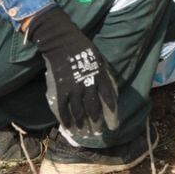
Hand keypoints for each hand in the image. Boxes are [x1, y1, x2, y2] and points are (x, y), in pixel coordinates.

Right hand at [29, 8, 118, 136]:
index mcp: (100, 76)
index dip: (112, 115)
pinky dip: (66, 119)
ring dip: (82, 124)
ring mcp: (73, 87)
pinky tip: (68, 127)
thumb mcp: (100, 60)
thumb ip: (105, 76)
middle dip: (97, 123)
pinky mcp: (60, 89)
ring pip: (79, 111)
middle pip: (94, 109)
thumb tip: (111, 92)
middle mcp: (88, 84)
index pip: (109, 100)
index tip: (113, 126)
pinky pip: (63, 108)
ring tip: (84, 132)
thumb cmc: (83, 48)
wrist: (62, 41)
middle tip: (98, 132)